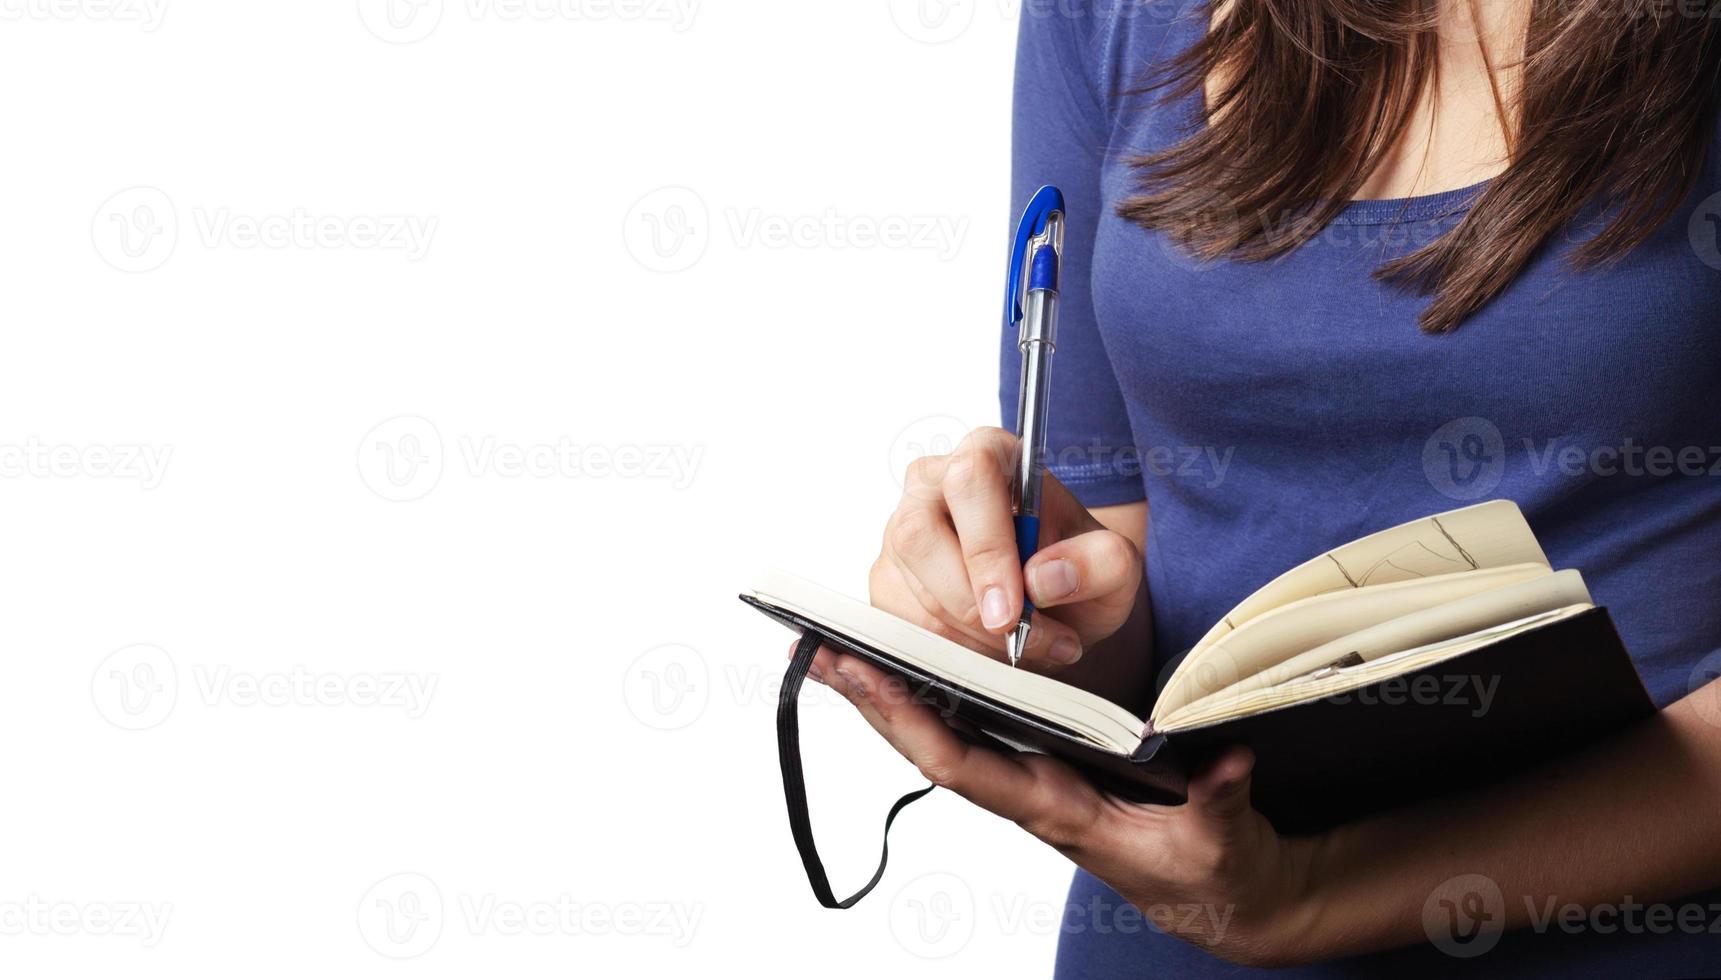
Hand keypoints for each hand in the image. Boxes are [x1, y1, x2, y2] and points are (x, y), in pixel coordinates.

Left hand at [805, 648, 1323, 966]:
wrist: (1228, 901)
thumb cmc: (1217, 875)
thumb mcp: (1225, 844)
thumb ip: (1221, 802)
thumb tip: (1228, 763)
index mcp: (1057, 811)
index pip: (965, 766)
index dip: (911, 722)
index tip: (866, 675)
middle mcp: (1030, 794)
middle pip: (931, 744)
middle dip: (872, 701)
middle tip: (815, 647)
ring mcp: (1034, 782)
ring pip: (945, 735)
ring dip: (890, 696)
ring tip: (838, 647)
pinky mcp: (1049, 770)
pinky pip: (976, 730)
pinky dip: (934, 699)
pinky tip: (907, 669)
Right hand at [874, 427, 1141, 670]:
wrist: (1056, 605)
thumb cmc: (1077, 569)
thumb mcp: (1116, 568)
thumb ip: (1100, 563)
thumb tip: (1044, 578)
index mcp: (989, 454)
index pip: (970, 479)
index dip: (986, 547)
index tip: (1014, 608)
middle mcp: (932, 482)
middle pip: (920, 533)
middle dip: (967, 601)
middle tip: (1016, 639)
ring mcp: (901, 529)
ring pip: (909, 587)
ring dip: (968, 636)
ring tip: (1022, 646)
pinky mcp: (887, 578)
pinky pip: (900, 623)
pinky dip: (948, 651)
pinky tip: (988, 650)